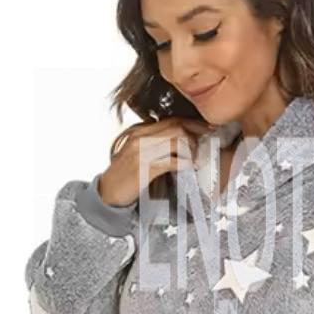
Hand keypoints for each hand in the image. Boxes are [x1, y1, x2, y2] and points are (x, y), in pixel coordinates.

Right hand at [96, 115, 215, 206]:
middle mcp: (140, 137)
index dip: (192, 123)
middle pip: (176, 126)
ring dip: (191, 149)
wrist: (107, 194)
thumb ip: (154, 144)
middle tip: (206, 143)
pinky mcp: (144, 168)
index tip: (207, 128)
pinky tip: (190, 167)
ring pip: (176, 139)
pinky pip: (171, 160)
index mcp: (139, 131)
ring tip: (195, 158)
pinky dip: (184, 162)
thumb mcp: (137, 153)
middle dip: (196, 133)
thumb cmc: (124, 176)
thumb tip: (179, 143)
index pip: (171, 120)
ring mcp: (141, 152)